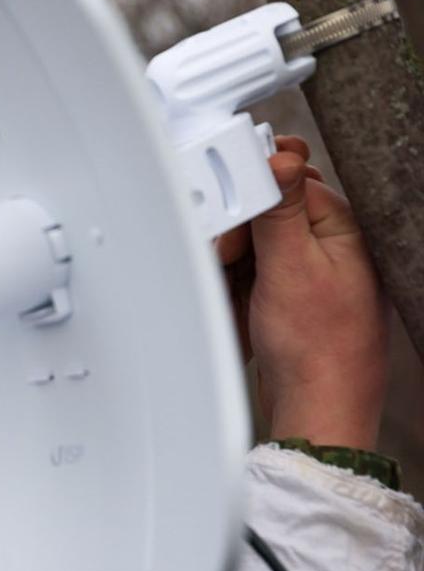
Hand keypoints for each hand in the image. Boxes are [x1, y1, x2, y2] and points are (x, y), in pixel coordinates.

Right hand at [216, 136, 388, 449]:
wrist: (317, 411)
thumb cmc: (317, 349)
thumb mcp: (291, 268)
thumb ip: (282, 210)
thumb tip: (280, 159)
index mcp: (344, 229)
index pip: (287, 185)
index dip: (250, 200)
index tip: (227, 217)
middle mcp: (331, 247)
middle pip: (268, 213)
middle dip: (239, 234)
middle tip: (230, 260)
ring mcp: (311, 274)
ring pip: (256, 245)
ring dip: (234, 263)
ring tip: (237, 289)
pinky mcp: (292, 298)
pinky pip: (255, 275)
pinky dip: (238, 285)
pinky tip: (239, 304)